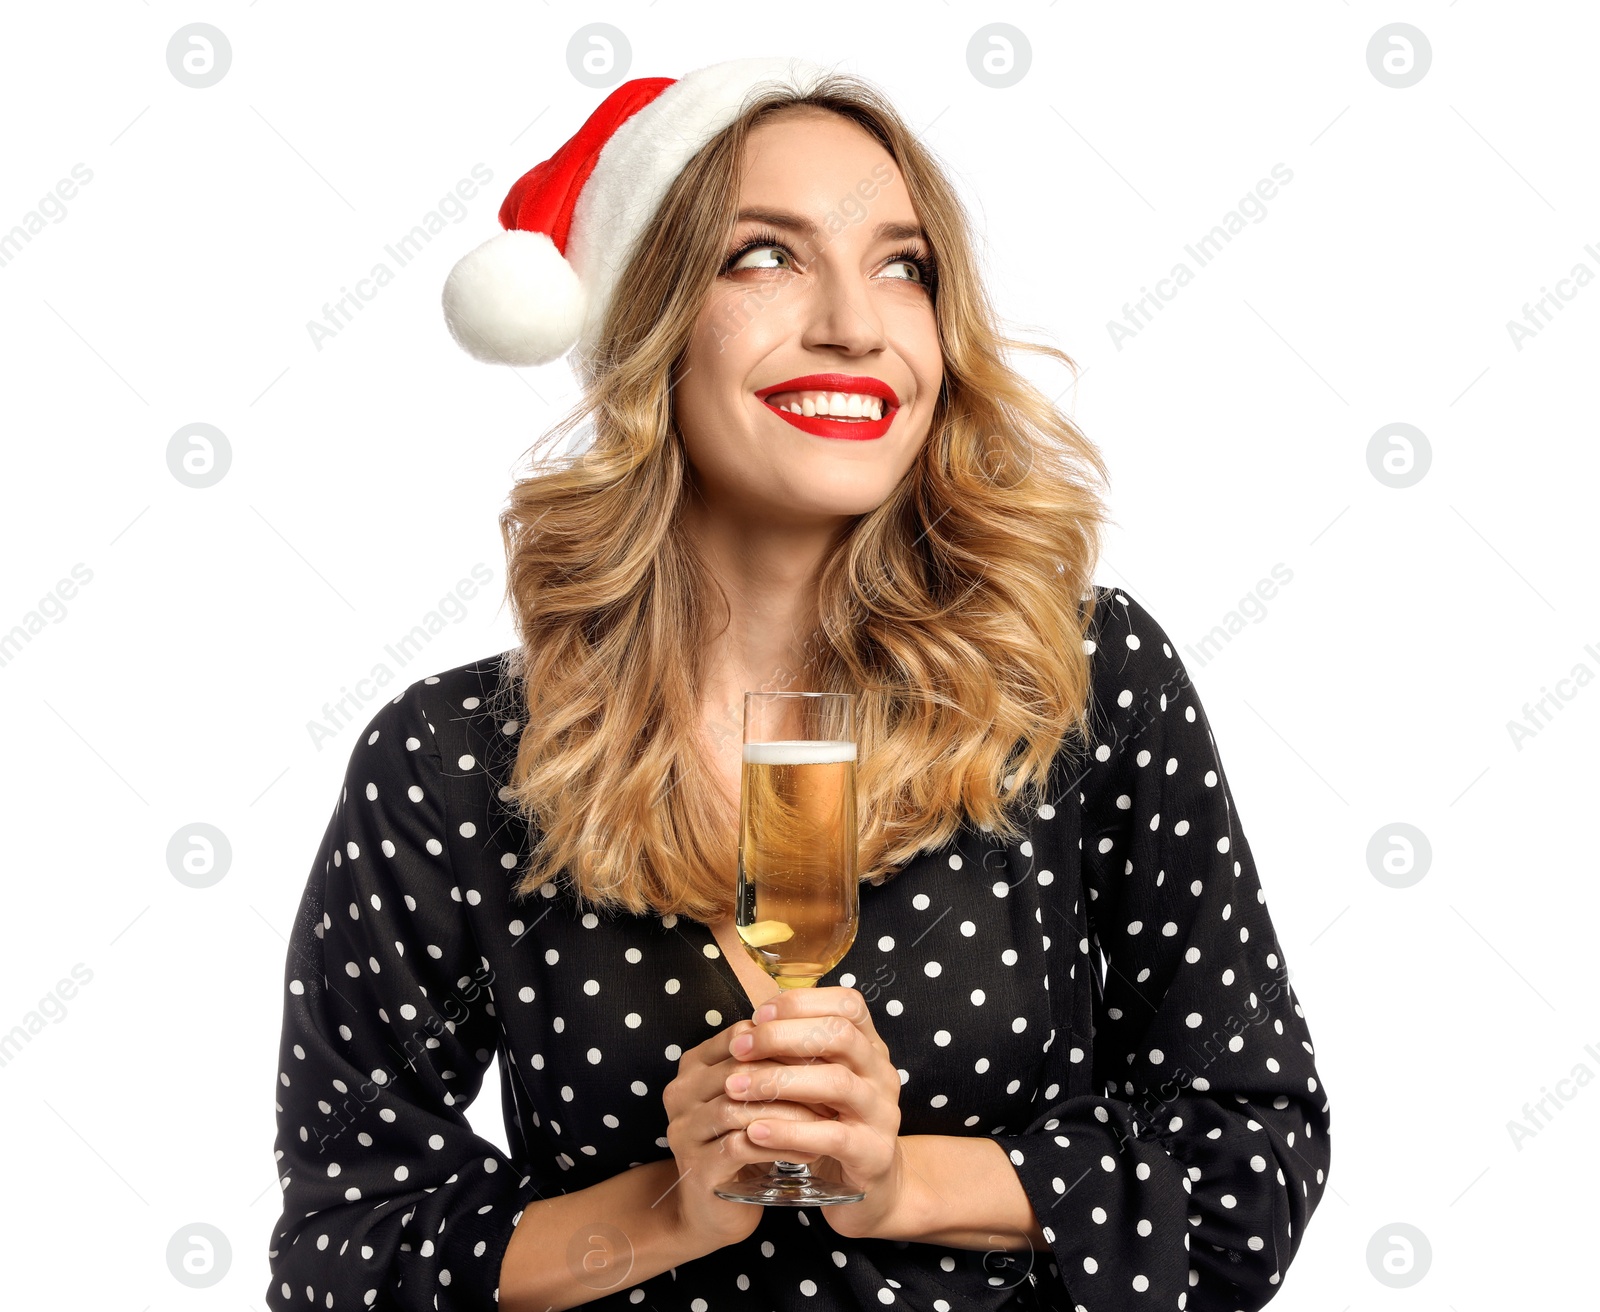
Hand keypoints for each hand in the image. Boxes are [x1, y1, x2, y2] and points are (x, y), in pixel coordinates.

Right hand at [661, 1016, 835, 1252]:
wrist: (712, 1210)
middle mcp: (680, 1093)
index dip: (786, 1042)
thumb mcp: (751, 1096)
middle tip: (836, 1084)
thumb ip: (770, 1064)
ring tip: (829, 1118)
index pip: (742, 1036)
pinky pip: (745, 1146)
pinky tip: (811, 1150)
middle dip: (793, 1076)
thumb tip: (824, 1032)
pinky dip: (782, 1145)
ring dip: (791, 1113)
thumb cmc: (740, 1141)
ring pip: (743, 1108)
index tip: (827, 1054)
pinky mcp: (698, 1168)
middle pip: (742, 1069)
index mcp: (693, 1065)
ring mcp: (684, 1131)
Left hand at [725, 985, 909, 1240]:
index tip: (759, 1014)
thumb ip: (796, 1054)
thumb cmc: (832, 1123)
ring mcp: (882, 1113)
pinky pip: (831, 1136)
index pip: (848, 1004)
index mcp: (870, 1047)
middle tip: (739, 1049)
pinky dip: (789, 1131)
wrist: (871, 1187)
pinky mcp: (873, 1153)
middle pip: (840, 1035)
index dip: (802, 1002)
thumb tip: (745, 1029)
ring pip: (836, 1083)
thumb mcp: (818, 1082)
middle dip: (782, 1036)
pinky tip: (755, 1131)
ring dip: (779, 1081)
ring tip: (736, 1088)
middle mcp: (881, 1073)